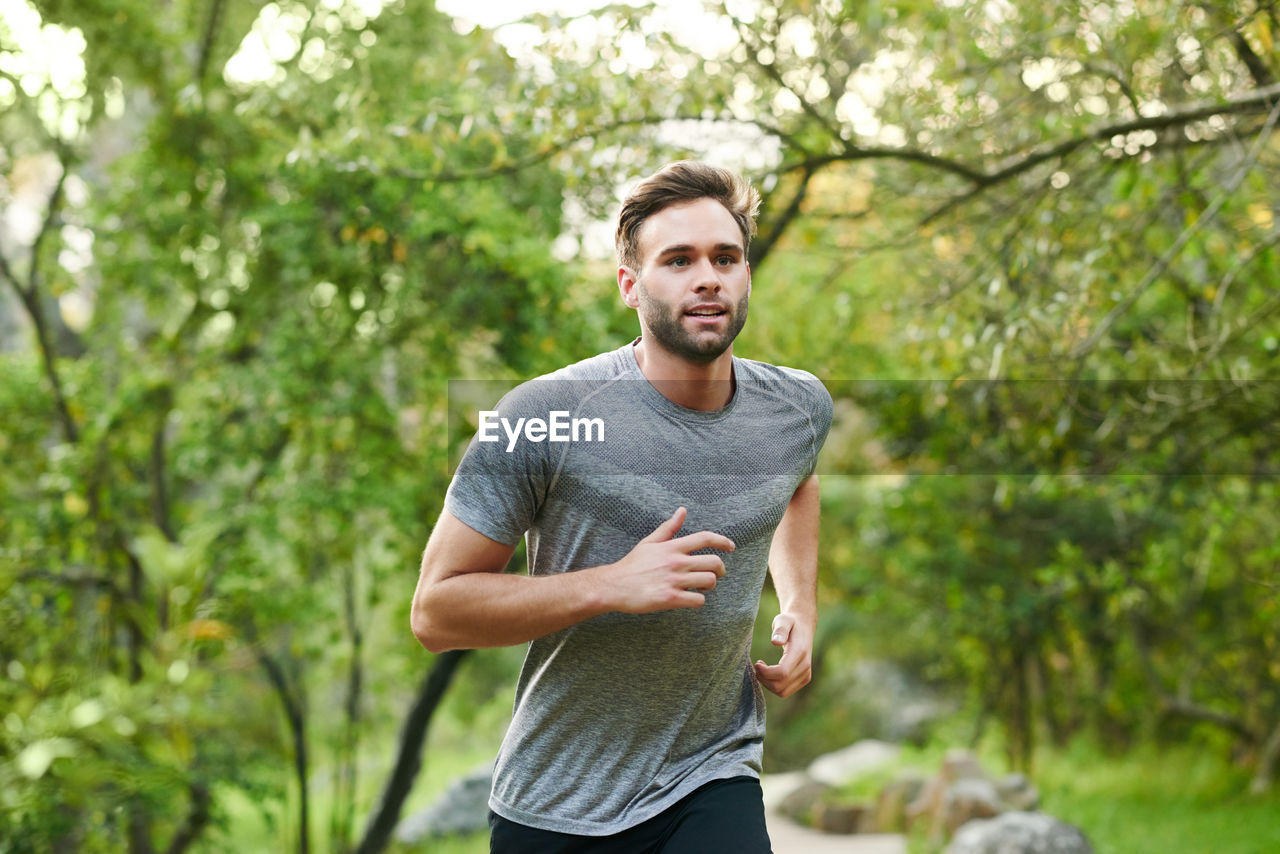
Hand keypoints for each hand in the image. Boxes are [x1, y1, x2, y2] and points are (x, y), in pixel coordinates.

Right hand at [605, 507, 734, 613]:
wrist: (613, 586)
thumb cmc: (632, 564)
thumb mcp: (649, 542)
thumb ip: (668, 528)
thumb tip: (682, 510)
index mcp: (672, 547)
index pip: (705, 538)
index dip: (722, 541)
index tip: (731, 547)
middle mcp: (676, 562)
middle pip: (714, 562)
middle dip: (720, 569)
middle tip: (716, 574)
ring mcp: (674, 580)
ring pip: (709, 581)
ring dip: (709, 585)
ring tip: (701, 586)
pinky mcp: (670, 598)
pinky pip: (698, 600)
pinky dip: (698, 600)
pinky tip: (690, 598)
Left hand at [754, 613, 812, 697]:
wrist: (804, 626)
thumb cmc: (790, 622)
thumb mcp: (783, 620)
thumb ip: (780, 629)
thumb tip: (775, 641)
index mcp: (800, 652)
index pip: (782, 672)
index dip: (765, 672)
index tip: (757, 662)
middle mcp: (805, 666)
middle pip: (780, 686)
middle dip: (764, 679)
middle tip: (757, 666)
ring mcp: (806, 675)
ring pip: (782, 692)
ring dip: (767, 684)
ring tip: (762, 669)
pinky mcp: (804, 679)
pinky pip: (785, 691)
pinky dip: (774, 686)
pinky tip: (769, 673)